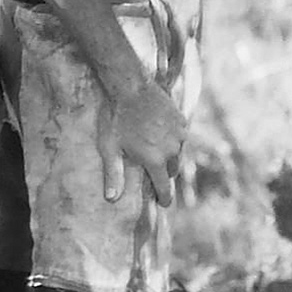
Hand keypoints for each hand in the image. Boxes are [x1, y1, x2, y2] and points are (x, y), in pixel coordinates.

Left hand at [97, 74, 186, 206]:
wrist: (129, 87)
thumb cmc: (115, 118)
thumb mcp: (109, 148)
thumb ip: (113, 175)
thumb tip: (111, 199)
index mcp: (155, 160)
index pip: (164, 186)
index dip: (164, 198)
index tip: (164, 204)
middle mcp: (172, 150)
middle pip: (171, 170)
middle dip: (162, 173)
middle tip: (152, 172)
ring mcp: (179, 134)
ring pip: (176, 152)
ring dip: (167, 154)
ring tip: (153, 149)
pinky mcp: (181, 120)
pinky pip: (179, 136)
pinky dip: (170, 138)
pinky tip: (158, 132)